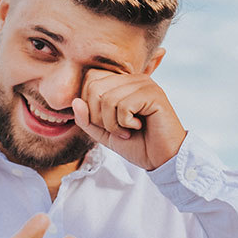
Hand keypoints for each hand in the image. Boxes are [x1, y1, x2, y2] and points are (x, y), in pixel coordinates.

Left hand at [72, 70, 186, 169]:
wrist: (161, 158)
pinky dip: (125, 123)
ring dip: (113, 123)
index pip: (90, 80)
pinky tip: (138, 127)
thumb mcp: (104, 133)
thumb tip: (76, 102)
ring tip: (128, 130)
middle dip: (98, 116)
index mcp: (121, 83)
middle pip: (94, 87)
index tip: (106, 124)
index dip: (89, 107)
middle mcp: (133, 79)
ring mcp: (145, 84)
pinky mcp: (154, 94)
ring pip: (107, 98)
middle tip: (116, 129)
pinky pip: (123, 105)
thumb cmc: (136, 144)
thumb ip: (87, 119)